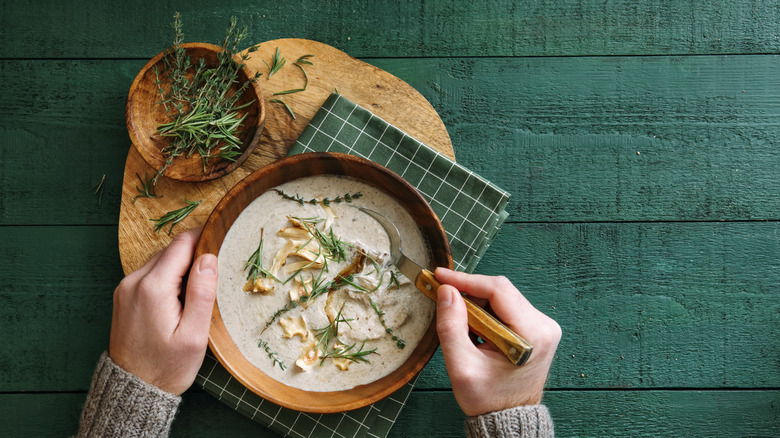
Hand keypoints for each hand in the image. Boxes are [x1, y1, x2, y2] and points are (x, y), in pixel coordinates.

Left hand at [109, 228, 216, 395]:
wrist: (133, 390)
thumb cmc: (167, 367)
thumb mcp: (194, 334)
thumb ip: (202, 292)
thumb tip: (209, 258)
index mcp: (153, 287)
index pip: (182, 245)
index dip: (204, 236)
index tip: (223, 237)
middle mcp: (134, 282)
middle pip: (170, 251)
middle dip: (194, 253)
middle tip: (217, 268)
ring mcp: (125, 289)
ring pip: (160, 261)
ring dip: (181, 266)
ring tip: (201, 286)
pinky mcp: (124, 297)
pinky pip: (150, 274)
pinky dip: (168, 277)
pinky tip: (180, 296)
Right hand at [434, 268, 560, 416]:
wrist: (507, 418)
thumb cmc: (488, 398)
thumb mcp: (462, 366)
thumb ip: (451, 327)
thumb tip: (447, 292)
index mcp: (532, 334)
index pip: (498, 290)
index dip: (466, 280)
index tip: (441, 276)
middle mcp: (543, 325)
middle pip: (501, 290)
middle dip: (469, 293)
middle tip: (443, 299)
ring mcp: (542, 326)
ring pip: (502, 297)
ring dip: (477, 304)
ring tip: (460, 323)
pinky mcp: (536, 328)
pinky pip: (507, 307)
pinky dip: (486, 311)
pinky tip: (474, 327)